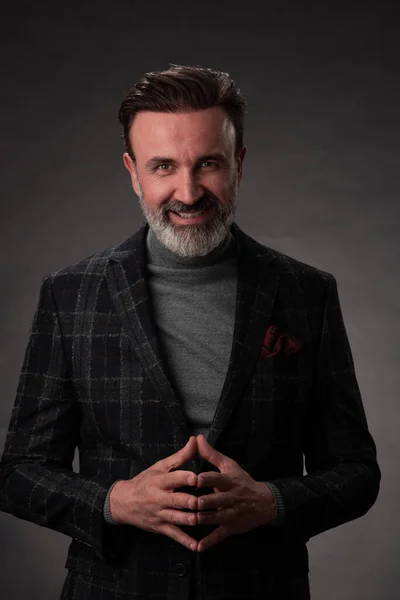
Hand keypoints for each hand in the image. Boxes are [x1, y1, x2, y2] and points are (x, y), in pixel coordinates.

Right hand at [109, 436, 198, 550]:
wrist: (123, 502)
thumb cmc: (146, 480)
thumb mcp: (160, 466)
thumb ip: (181, 456)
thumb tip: (195, 440)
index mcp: (161, 480)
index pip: (175, 478)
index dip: (187, 478)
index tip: (198, 477)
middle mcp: (160, 497)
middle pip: (177, 500)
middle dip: (191, 501)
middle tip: (205, 502)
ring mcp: (160, 514)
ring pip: (177, 518)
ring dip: (190, 520)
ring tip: (203, 520)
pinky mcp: (161, 527)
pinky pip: (174, 535)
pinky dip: (185, 541)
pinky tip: (197, 546)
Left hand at [195, 434, 275, 551]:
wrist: (264, 502)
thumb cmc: (242, 481)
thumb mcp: (229, 466)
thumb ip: (211, 454)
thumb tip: (198, 438)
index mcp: (229, 481)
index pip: (216, 478)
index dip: (204, 479)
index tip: (192, 479)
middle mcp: (230, 498)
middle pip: (215, 500)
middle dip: (202, 502)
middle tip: (189, 502)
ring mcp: (231, 514)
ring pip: (216, 518)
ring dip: (203, 519)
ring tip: (190, 520)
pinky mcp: (231, 527)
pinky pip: (219, 536)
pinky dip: (209, 542)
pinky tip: (197, 547)